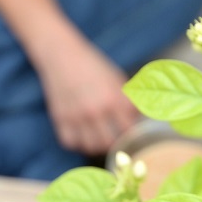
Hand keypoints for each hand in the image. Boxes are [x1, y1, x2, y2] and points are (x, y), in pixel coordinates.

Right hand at [37, 30, 137, 154]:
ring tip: (100, 139)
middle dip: (115, 143)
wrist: (61, 54)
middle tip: (115, 139)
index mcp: (112, 98)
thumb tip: (142, 117)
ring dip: (97, 146)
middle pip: (109, 142)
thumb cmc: (93, 66)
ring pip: (90, 146)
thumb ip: (129, 99)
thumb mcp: (116, 78)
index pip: (128, 129)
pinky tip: (82, 135)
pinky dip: (77, 143)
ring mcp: (76, 116)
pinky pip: (70, 142)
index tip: (131, 132)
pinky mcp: (59, 118)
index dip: (131, 133)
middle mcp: (94, 110)